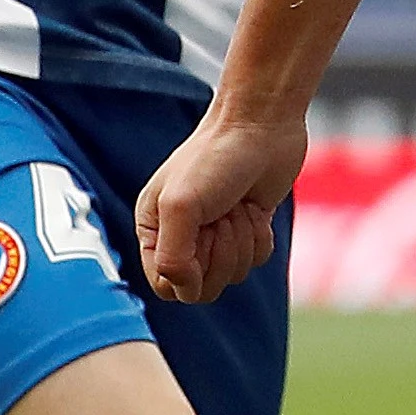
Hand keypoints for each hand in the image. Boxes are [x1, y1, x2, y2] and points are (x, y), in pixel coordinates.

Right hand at [136, 110, 307, 304]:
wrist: (262, 125)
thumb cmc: (216, 158)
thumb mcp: (180, 206)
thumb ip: (172, 256)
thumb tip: (183, 289)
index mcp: (154, 230)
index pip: (165, 285)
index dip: (187, 275)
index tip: (201, 242)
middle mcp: (183, 236)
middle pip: (202, 287)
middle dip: (220, 255)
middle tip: (222, 218)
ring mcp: (217, 234)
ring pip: (233, 275)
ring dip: (241, 242)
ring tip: (237, 208)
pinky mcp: (247, 229)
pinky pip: (256, 260)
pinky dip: (260, 237)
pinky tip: (254, 209)